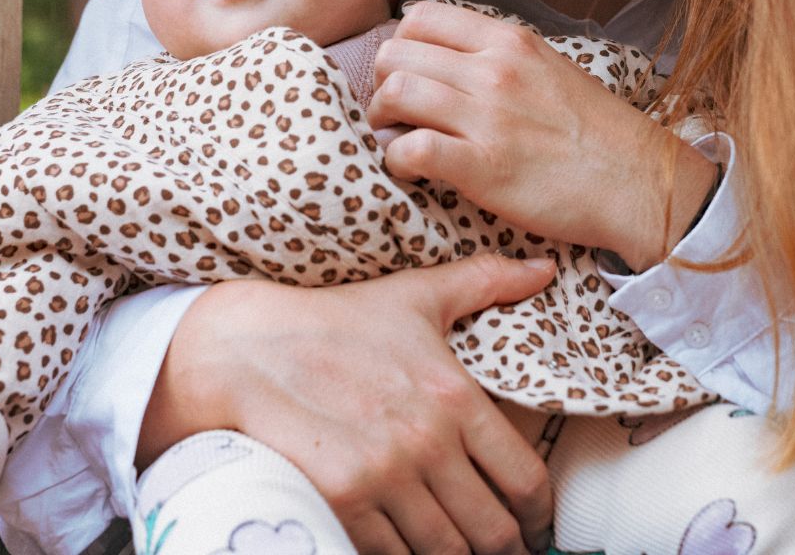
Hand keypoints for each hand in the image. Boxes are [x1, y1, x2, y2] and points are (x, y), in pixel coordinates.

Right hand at [138, 256, 555, 553]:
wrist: (249, 348)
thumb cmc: (339, 319)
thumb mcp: (416, 294)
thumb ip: (486, 281)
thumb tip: (545, 268)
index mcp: (454, 394)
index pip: (525, 479)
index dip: (539, 513)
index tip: (534, 519)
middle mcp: (426, 442)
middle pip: (493, 530)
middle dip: (504, 544)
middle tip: (501, 542)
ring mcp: (383, 477)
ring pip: (447, 553)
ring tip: (459, 547)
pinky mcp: (341, 503)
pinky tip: (410, 546)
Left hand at [368, 1, 716, 269]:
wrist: (639, 182)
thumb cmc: (595, 131)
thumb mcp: (549, 67)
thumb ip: (498, 56)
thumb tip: (447, 56)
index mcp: (509, 41)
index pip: (420, 17)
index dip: (401, 45)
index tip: (408, 74)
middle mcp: (494, 70)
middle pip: (396, 53)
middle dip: (382, 83)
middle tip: (394, 111)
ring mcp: (488, 117)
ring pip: (395, 92)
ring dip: (381, 119)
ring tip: (396, 138)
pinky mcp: (483, 168)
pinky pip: (411, 148)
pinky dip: (396, 159)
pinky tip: (411, 169)